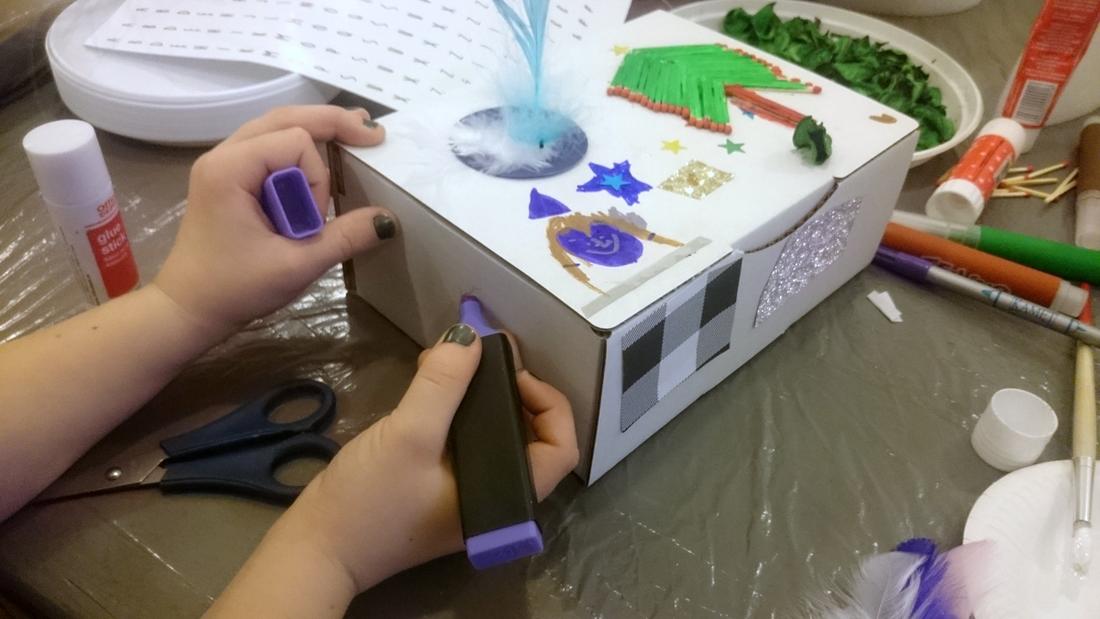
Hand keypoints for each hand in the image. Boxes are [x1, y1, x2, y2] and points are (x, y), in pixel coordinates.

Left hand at [153, 105, 393, 334]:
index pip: (296, 142)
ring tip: (353, 137)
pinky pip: (268, 148)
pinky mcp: (229, 178)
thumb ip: (344, 237)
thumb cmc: (234, 288)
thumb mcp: (296, 265)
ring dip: (316, 132)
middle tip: (373, 134)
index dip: (317, 178)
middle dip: (331, 124)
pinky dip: (298, 150)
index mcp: (231, 168)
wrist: (187, 309)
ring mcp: (223, 163)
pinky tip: (321, 157)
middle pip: (286, 118)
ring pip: (276, 127)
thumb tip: (388, 220)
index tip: (312, 222)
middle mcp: (223, 154)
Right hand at [283, 324, 579, 589]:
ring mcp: (468, 494)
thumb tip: (471, 334)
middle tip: (479, 353)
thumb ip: (443, 384)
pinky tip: (431, 383)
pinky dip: (457, 408)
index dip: (548, 402)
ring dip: (481, 394)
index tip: (512, 373)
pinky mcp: (441, 486)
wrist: (317, 547)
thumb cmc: (370, 501)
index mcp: (507, 499)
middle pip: (530, 435)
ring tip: (451, 358)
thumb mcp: (409, 435)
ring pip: (496, 435)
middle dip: (511, 388)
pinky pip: (466, 440)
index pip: (560, 448)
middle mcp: (496, 498)